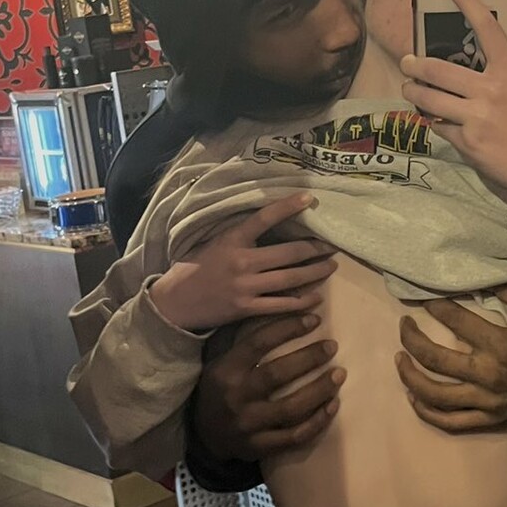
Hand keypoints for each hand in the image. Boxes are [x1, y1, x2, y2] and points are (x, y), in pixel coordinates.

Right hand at [149, 192, 335, 333]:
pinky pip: (282, 305)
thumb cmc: (194, 268)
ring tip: (330, 266)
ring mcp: (245, 286)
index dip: (287, 206)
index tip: (309, 198)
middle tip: (332, 245)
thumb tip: (270, 224)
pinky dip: (302, 301)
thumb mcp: (214, 242)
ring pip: (291, 279)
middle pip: (289, 253)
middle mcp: (242, 261)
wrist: (174, 302)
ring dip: (315, 272)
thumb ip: (240, 236)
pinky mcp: (246, 308)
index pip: (264, 218)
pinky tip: (316, 297)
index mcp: (232, 239)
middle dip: (314, 248)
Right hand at [192, 313, 345, 461]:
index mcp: (226, 370)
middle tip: (332, 347)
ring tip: (339, 374)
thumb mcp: (221, 363)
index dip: (288, 329)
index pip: (259, 343)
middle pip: (278, 374)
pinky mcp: (259, 447)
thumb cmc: (220, 390)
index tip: (314, 320)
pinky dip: (318, 421)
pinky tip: (332, 405)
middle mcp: (236, 396)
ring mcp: (248, 424)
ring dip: (320, 390)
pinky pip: (295, 436)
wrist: (203, 437)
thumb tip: (284, 314)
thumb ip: (246, 344)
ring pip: (291, 407)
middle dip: (310, 358)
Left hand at [395, 284, 506, 431]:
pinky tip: (414, 398)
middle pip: (435, 359)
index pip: (457, 322)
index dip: (436, 306)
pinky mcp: (488, 419)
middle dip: (411, 339)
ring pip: (435, 395)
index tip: (425, 299)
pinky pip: (450, 422)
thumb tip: (479, 276)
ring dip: (410, 376)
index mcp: (501, 346)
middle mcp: (489, 376)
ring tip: (400, 359)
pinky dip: (427, 412)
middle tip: (404, 326)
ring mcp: (487, 402)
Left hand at [400, 0, 506, 198]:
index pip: (486, 27)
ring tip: (409, 88)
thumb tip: (477, 58)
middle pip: (437, 69)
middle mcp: (491, 90)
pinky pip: (437, 125)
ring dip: (413, 92)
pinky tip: (434, 119)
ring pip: (428, 98)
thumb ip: (503, 70)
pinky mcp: (466, 141)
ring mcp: (476, 116)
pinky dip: (433, 121)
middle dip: (414, 65)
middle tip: (407, 63)